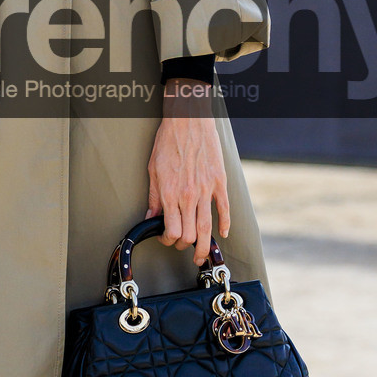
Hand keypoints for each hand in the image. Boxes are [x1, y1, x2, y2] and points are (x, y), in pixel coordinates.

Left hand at [146, 80, 229, 265]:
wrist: (188, 121)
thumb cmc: (168, 142)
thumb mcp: (153, 170)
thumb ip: (154, 197)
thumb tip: (150, 216)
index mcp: (170, 194)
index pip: (172, 231)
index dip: (168, 240)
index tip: (166, 239)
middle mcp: (189, 196)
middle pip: (190, 235)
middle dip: (184, 246)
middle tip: (182, 246)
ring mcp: (206, 190)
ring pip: (208, 228)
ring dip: (205, 246)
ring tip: (202, 255)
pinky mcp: (219, 182)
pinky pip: (224, 209)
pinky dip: (225, 224)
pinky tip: (222, 233)